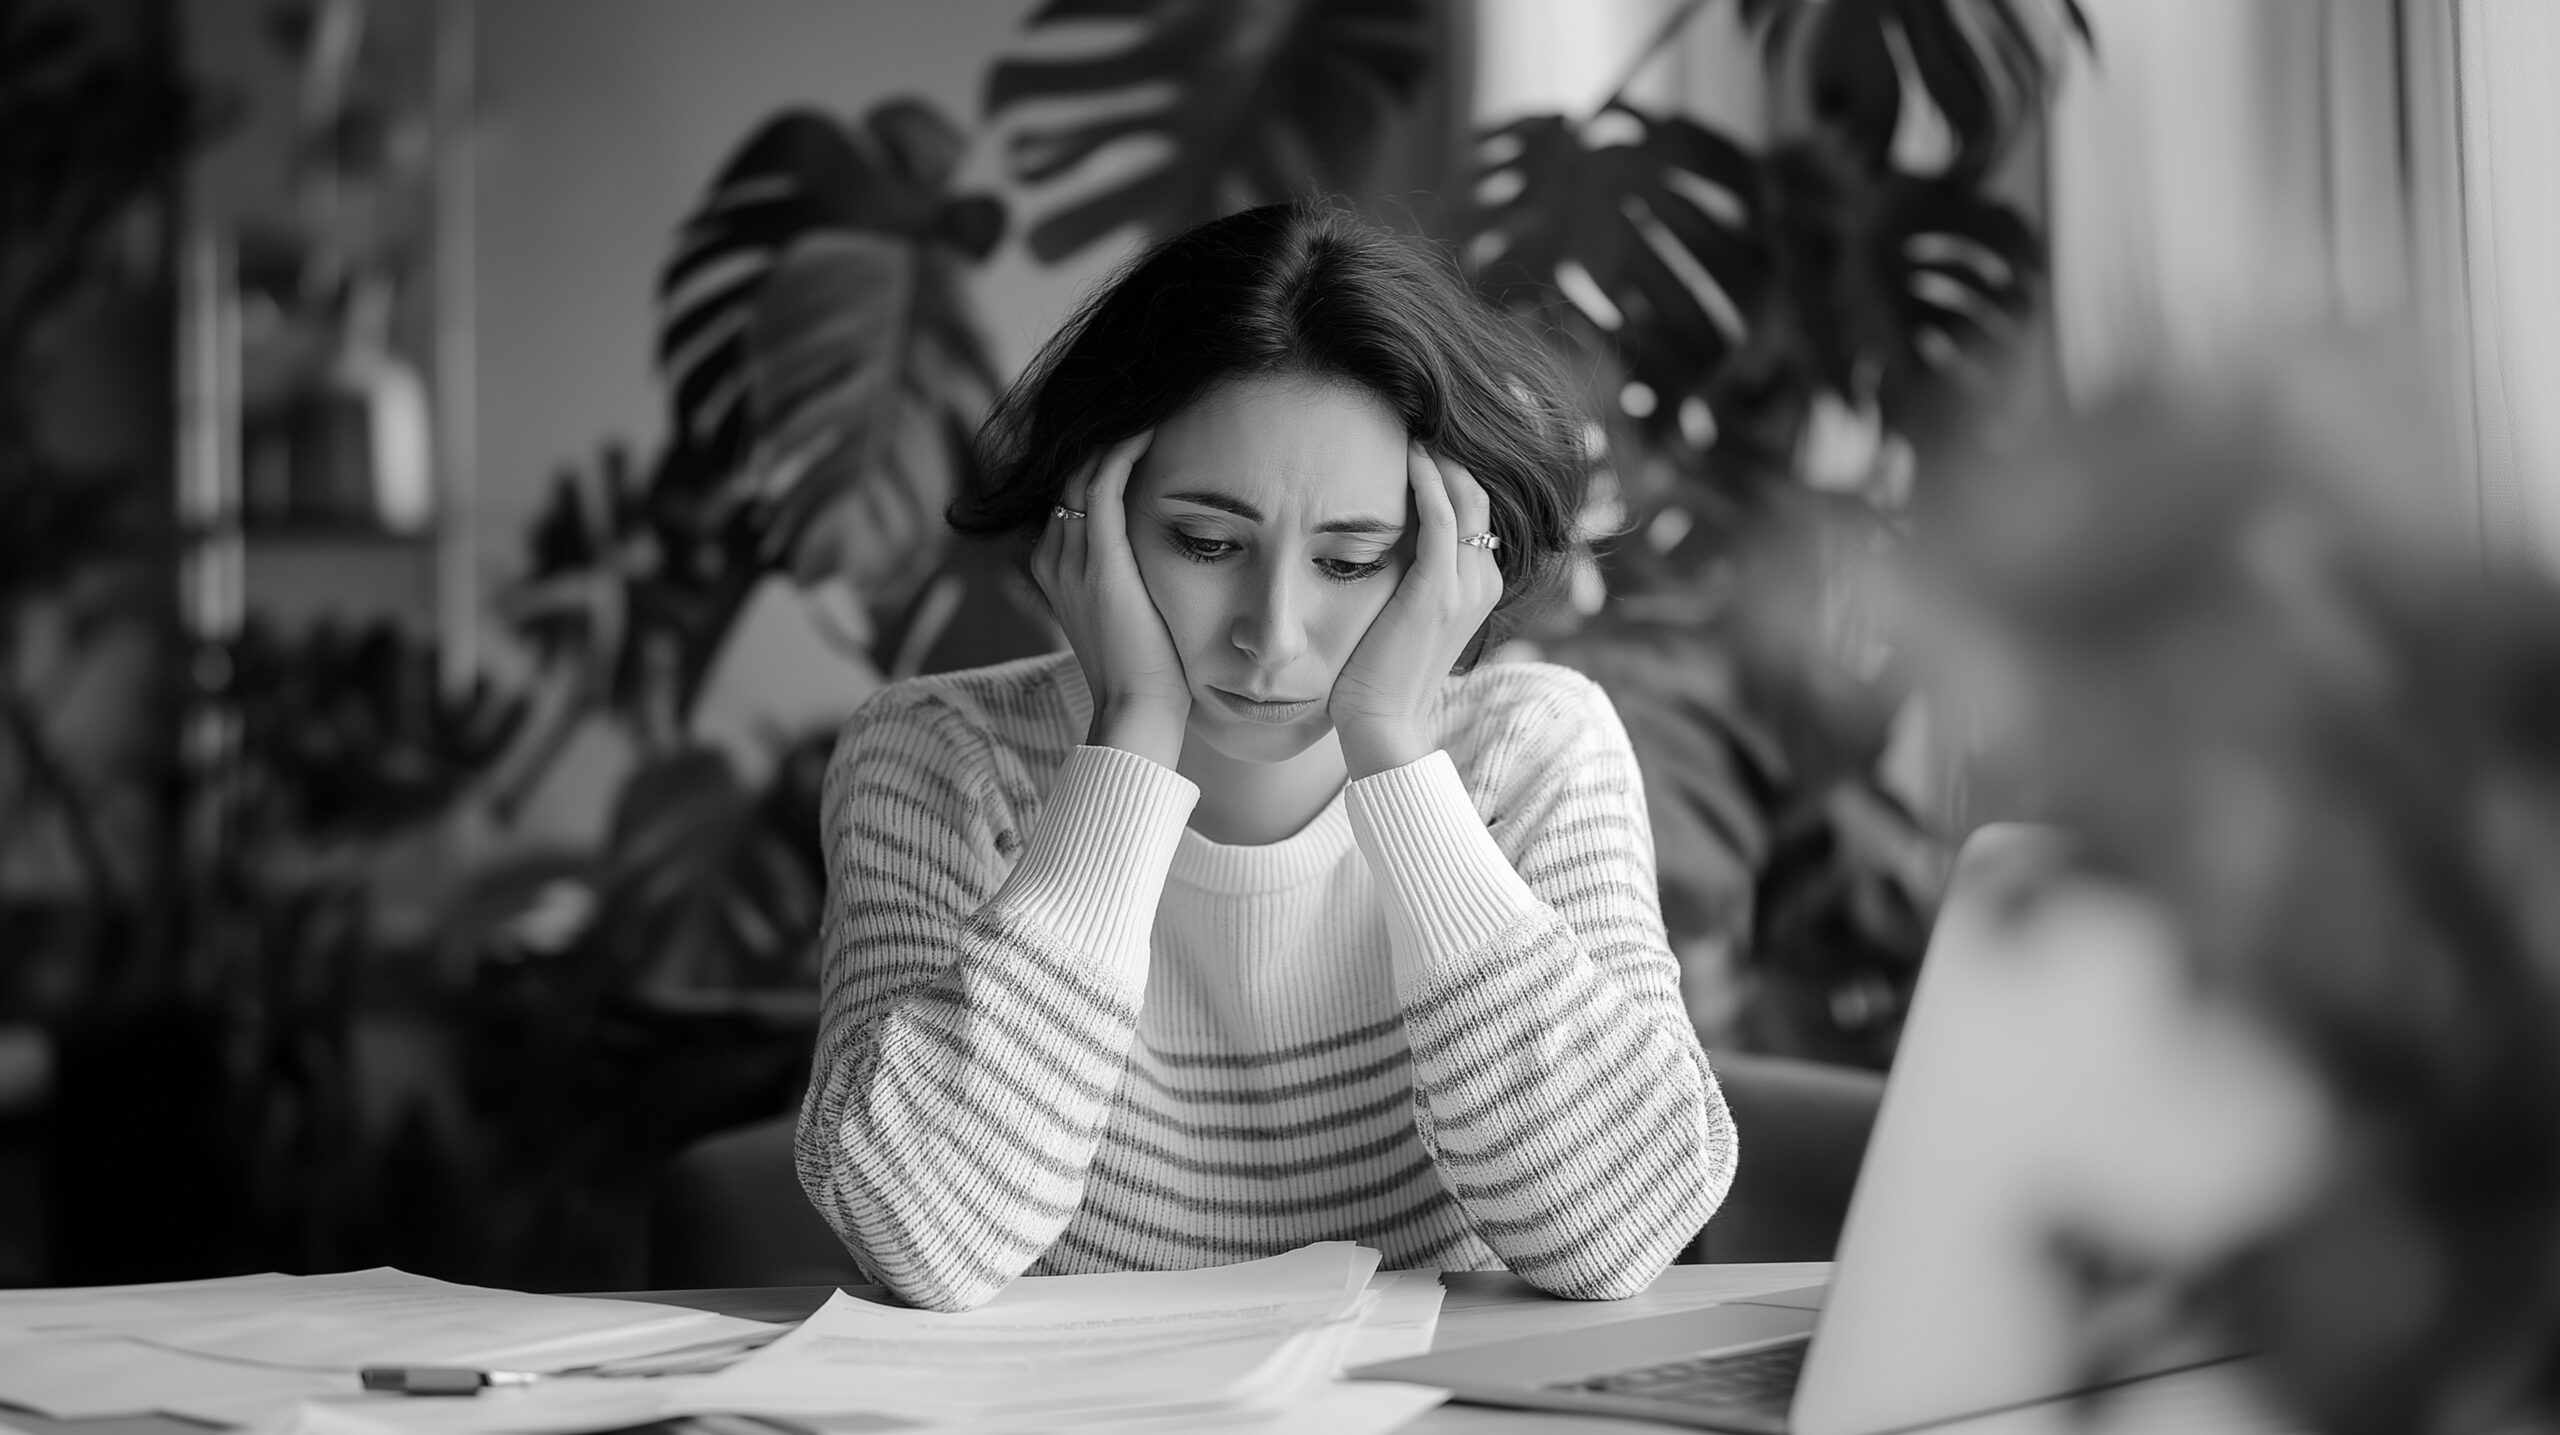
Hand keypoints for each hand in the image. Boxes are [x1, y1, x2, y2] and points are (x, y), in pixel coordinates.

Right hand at [1031, 431, 1189, 765]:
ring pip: (1082, 474)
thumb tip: (1157, 553)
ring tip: (1150, 408)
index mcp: (1055, 569)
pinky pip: (1103, 487)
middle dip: (1100, 442)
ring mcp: (1071, 559)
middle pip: (1069, 477)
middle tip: (1144, 407)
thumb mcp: (1130, 613)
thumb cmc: (1148, 671)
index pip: (1070, 496)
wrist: (1138, 710)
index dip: (1097, 462)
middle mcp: (1053, 557)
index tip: (1138, 434)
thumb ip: (1129, 577)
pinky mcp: (1100, 562)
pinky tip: (1150, 430)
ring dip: (1114, 439)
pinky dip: (1122, 453)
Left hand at [1330, 444, 1504, 777]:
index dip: (1450, 474)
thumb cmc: (1381, 675)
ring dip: (1438, 460)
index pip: (1474, 512)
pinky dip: (1428, 482)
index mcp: (1480, 587)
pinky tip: (1407, 458)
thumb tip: (1381, 541)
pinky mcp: (1437, 590)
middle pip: (1477, 496)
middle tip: (1413, 423)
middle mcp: (1483, 581)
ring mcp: (1466, 586)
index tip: (1416, 443)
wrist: (1383, 723)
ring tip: (1409, 430)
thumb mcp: (1405, 617)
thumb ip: (1408, 578)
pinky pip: (1441, 519)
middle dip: (1449, 456)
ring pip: (1465, 499)